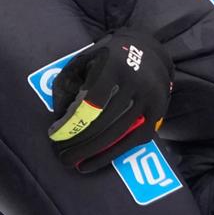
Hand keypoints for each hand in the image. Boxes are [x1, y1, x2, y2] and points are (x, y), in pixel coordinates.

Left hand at [46, 30, 171, 172]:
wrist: (149, 51)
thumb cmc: (108, 57)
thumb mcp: (85, 58)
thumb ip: (69, 82)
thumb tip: (60, 117)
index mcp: (113, 65)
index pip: (92, 101)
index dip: (73, 122)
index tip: (55, 134)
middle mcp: (135, 81)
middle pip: (104, 121)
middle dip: (80, 143)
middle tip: (61, 155)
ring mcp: (150, 98)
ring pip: (119, 134)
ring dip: (93, 152)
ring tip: (73, 162)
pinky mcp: (158, 112)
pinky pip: (134, 140)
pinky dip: (112, 155)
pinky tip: (93, 163)